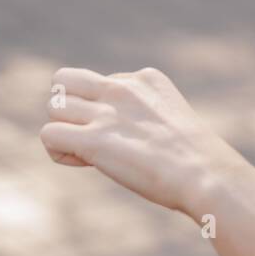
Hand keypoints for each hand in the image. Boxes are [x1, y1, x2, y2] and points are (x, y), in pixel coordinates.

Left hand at [40, 67, 249, 219]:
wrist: (206, 175)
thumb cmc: (196, 163)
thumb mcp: (172, 122)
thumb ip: (145, 116)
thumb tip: (124, 139)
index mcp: (143, 79)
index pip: (96, 82)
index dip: (96, 110)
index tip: (117, 135)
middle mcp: (121, 88)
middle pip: (63, 81)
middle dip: (67, 109)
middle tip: (86, 135)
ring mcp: (107, 113)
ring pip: (52, 106)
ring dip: (62, 131)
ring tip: (85, 153)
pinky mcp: (95, 140)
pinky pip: (48, 134)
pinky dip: (58, 152)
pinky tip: (82, 163)